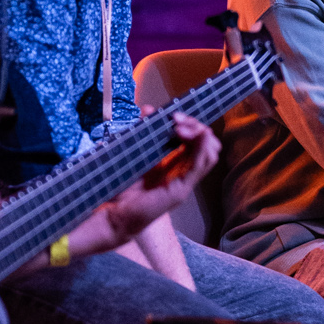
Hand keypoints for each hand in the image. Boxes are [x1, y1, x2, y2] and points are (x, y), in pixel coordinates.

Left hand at [66, 115, 220, 259]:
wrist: (113, 214)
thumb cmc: (122, 186)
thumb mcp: (134, 152)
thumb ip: (143, 132)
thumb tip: (148, 109)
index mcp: (176, 165)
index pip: (198, 140)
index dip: (191, 124)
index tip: (173, 116)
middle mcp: (184, 173)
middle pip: (208, 145)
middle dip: (197, 126)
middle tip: (177, 120)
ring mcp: (184, 183)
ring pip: (210, 154)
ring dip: (200, 134)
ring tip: (180, 127)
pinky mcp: (180, 191)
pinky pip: (200, 166)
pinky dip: (201, 148)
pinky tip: (191, 135)